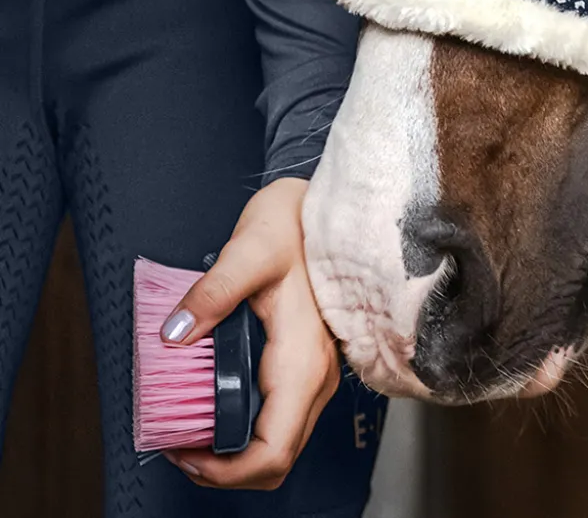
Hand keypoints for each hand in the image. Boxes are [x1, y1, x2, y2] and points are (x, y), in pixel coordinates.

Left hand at [159, 178, 340, 490]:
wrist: (327, 205)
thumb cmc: (294, 224)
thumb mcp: (249, 250)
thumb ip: (212, 294)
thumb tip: (173, 337)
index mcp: (304, 361)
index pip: (273, 451)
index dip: (227, 471)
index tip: (183, 453)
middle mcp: (317, 377)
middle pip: (275, 458)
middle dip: (223, 466)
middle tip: (176, 443)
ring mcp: (315, 373)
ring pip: (278, 441)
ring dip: (232, 449)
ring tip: (188, 426)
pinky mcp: (306, 365)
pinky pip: (277, 417)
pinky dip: (243, 426)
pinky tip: (212, 400)